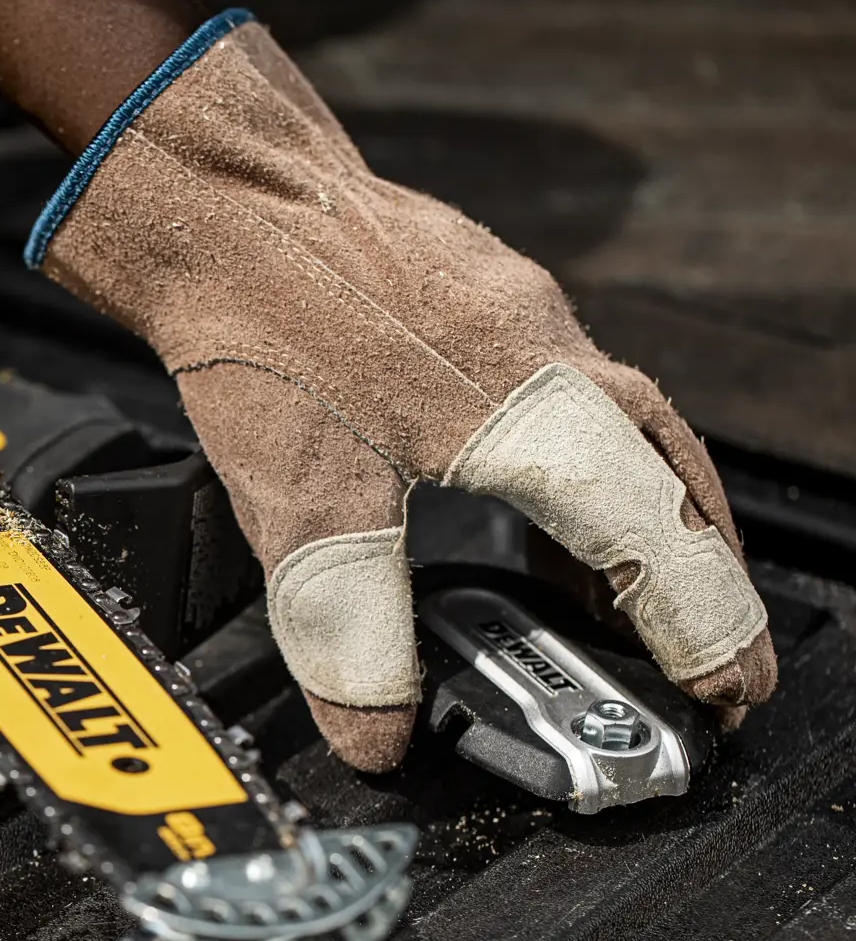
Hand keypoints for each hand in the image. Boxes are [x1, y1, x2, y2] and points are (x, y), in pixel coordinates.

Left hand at [23, 13, 774, 769]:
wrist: (216, 200)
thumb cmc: (259, 325)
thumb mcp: (301, 505)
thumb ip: (348, 632)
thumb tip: (375, 740)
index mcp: (538, 410)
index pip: (661, 540)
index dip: (702, 629)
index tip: (725, 692)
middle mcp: (553, 353)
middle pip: (671, 481)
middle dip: (695, 581)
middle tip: (706, 657)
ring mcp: (520, 317)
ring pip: (622, 434)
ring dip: (636, 525)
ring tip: (624, 606)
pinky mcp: (477, 299)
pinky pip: (567, 398)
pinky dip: (575, 468)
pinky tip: (531, 501)